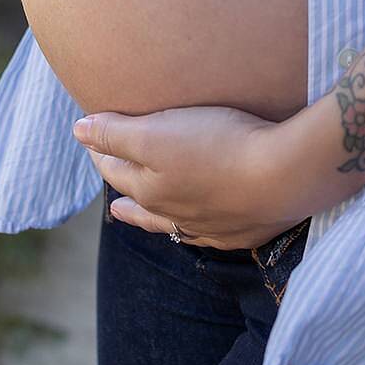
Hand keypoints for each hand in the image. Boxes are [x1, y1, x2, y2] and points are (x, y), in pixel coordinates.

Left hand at [74, 104, 338, 250]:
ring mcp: (210, 226)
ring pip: (167, 221)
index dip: (101, 149)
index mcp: (150, 190)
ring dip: (145, 214)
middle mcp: (175, 214)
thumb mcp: (159, 133)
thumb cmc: (221, 145)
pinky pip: (205, 233)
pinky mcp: (244, 230)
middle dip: (119, 183)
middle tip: (106, 177)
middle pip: (137, 196)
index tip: (93, 137)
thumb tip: (78, 131)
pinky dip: (189, 229)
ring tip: (124, 212)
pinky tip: (192, 229)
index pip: (114, 168)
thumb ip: (116, 134)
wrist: (286, 176)